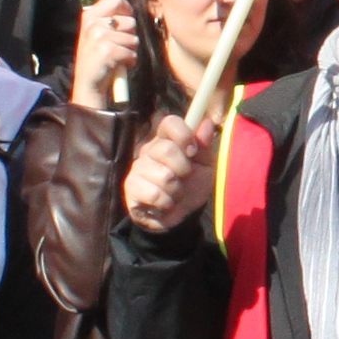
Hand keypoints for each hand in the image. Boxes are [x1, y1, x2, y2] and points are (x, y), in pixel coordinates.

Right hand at [76, 1, 144, 109]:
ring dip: (130, 50)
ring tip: (116, 57)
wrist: (88, 84)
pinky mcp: (108, 51)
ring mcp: (99, 37)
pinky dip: (130, 61)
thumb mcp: (96, 34)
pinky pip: (132, 53)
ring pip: (134, 39)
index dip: (127, 8)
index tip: (128, 17)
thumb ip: (109, 19)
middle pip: (130, 21)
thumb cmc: (97, 58)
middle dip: (130, 35)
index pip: (115, 0)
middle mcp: (92, 24)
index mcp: (89, 16)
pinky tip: (118, 65)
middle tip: (118, 46)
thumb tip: (129, 8)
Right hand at [119, 118, 208, 233]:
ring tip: (175, 193)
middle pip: (166, 149)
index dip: (183, 134)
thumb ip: (205, 145)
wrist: (180, 217)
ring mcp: (138, 168)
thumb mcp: (205, 167)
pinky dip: (166, 203)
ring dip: (177, 190)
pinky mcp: (131, 187)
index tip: (193, 151)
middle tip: (184, 178)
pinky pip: (154, 194)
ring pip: (164, 176)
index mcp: (168, 140)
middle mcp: (149, 150)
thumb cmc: (191, 187)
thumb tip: (207, 122)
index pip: (170, 122)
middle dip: (183, 169)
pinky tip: (165, 204)